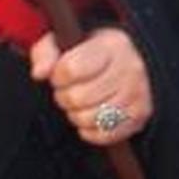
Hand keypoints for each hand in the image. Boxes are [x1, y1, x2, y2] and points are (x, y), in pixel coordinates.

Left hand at [29, 25, 153, 145]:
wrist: (131, 63)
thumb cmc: (91, 54)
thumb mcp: (66, 43)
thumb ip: (45, 53)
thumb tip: (39, 73)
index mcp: (111, 46)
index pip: (70, 69)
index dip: (57, 77)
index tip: (61, 74)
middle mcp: (129, 69)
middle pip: (77, 98)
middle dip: (65, 97)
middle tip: (70, 90)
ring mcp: (137, 95)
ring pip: (87, 119)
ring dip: (76, 114)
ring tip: (81, 103)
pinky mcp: (139, 117)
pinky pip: (102, 135)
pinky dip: (89, 130)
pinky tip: (91, 115)